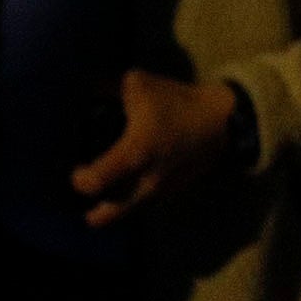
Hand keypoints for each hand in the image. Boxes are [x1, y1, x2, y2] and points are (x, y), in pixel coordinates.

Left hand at [71, 70, 238, 227]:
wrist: (223, 120)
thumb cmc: (178, 102)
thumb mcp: (138, 84)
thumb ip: (104, 88)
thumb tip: (78, 90)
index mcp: (134, 152)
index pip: (94, 182)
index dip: (78, 179)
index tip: (77, 167)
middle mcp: (145, 180)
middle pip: (105, 216)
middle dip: (89, 210)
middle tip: (85, 191)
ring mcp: (159, 191)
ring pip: (122, 212)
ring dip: (108, 205)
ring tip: (102, 186)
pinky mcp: (170, 193)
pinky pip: (139, 203)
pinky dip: (127, 197)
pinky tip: (124, 180)